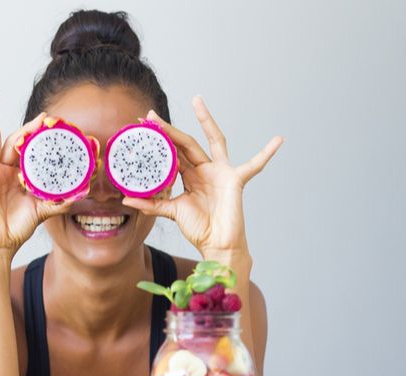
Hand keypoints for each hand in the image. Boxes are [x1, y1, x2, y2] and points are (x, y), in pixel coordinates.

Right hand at [0, 91, 74, 257]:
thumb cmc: (17, 227)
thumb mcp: (43, 211)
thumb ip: (60, 201)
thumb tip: (83, 191)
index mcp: (21, 175)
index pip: (34, 152)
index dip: (44, 141)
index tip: (58, 128)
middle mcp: (6, 169)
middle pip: (17, 140)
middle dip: (30, 126)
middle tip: (44, 114)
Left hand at [122, 96, 283, 257]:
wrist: (218, 244)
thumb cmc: (200, 229)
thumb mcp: (172, 212)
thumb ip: (152, 204)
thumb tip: (126, 200)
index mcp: (191, 175)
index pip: (172, 152)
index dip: (158, 140)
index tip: (141, 126)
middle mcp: (205, 169)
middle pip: (186, 142)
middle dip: (169, 129)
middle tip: (150, 115)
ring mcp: (222, 172)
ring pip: (212, 141)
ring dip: (206, 120)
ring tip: (197, 101)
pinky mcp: (236, 180)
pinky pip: (254, 165)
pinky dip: (267, 153)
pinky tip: (279, 140)